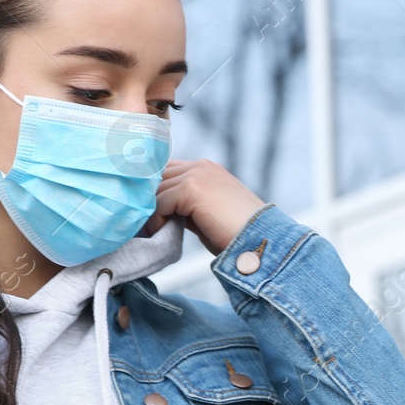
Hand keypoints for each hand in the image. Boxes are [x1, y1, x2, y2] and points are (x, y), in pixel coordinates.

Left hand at [144, 159, 266, 253]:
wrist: (259, 238)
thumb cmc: (235, 233)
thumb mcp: (207, 212)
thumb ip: (186, 204)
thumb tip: (162, 209)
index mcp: (206, 169)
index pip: (168, 170)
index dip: (157, 191)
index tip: (151, 213)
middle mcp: (200, 166)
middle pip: (158, 177)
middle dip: (150, 200)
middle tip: (146, 223)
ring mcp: (196, 174)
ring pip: (157, 190)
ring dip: (152, 211)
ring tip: (153, 231)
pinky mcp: (190, 188)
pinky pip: (160, 202)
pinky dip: (157, 219)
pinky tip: (162, 232)